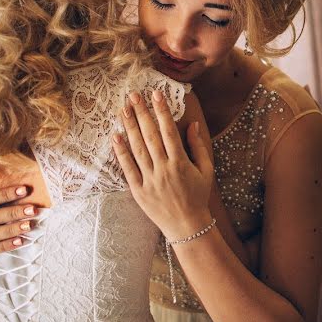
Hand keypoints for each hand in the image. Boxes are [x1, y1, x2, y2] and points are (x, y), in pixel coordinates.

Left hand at [112, 90, 214, 239]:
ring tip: (123, 109)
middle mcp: (163, 169)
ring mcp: (149, 180)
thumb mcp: (206, 170)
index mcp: (181, 163)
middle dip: (141, 113)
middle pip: (150, 136)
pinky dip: (121, 152)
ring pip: (137, 149)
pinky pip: (127, 168)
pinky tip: (116, 136)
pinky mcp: (138, 191)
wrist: (187, 226)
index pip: (169, 131)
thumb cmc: (198, 196)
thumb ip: (198, 146)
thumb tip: (193, 124)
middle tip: (133, 95)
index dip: (162, 111)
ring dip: (129, 127)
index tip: (156, 94)